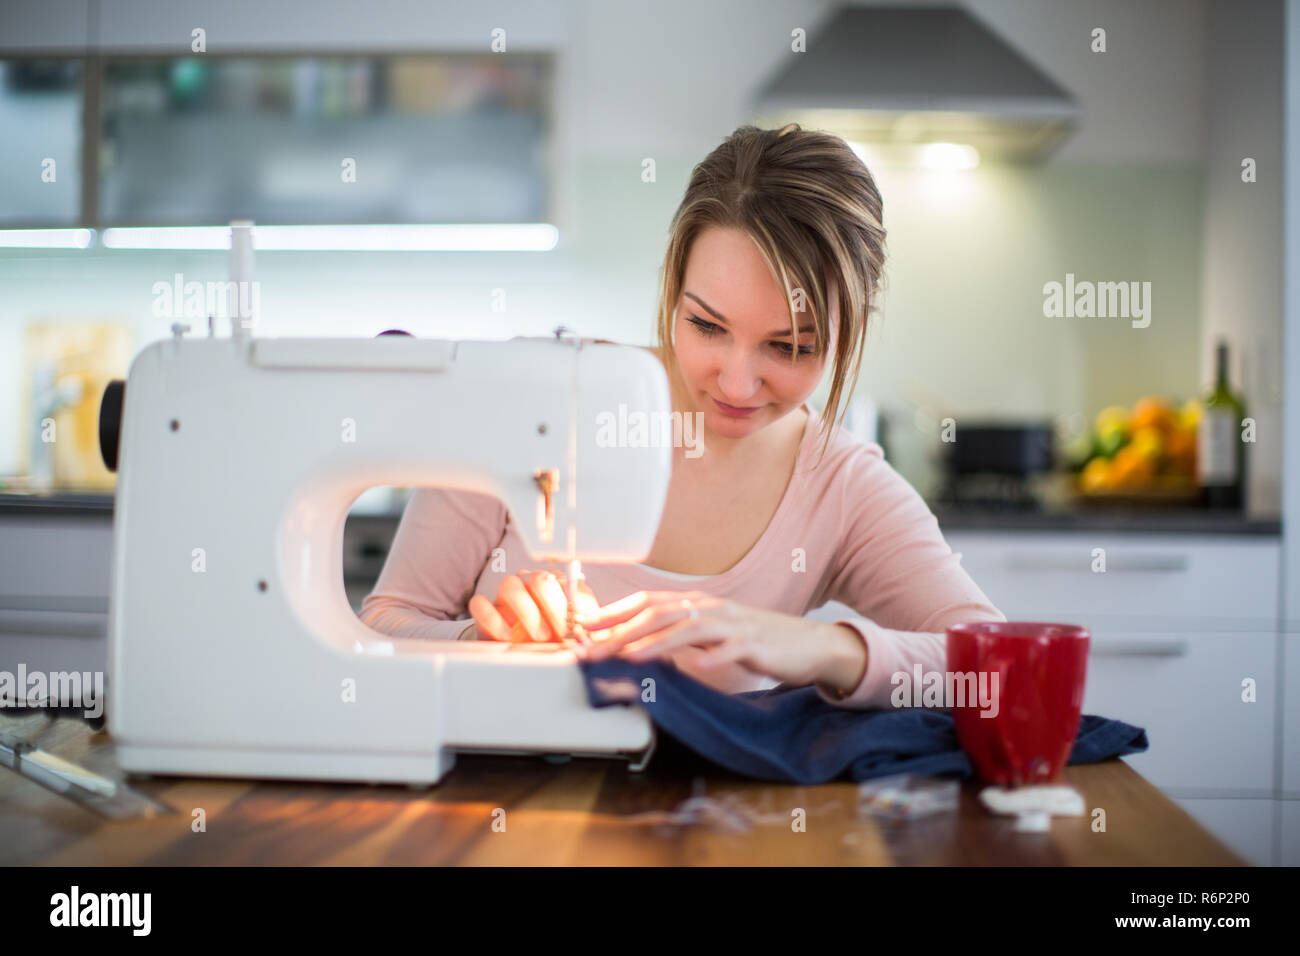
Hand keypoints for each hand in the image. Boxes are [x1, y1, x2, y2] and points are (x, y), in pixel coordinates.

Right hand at [467, 570, 599, 642]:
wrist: (532, 659)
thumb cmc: (560, 645)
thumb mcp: (581, 639)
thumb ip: (587, 631)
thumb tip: (587, 627)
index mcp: (558, 585)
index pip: (565, 579)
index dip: (573, 601)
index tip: (580, 625)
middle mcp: (531, 585)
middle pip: (538, 579)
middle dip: (552, 607)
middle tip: (561, 633)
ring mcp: (507, 598)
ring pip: (509, 585)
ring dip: (526, 611)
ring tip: (540, 637)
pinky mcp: (486, 613)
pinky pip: (480, 604)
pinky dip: (492, 619)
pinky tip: (507, 637)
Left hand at [578, 590, 868, 691]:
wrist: (811, 646)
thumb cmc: (758, 642)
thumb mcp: (714, 635)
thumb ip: (681, 636)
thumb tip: (639, 643)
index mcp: (700, 605)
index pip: (649, 603)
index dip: (616, 612)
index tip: (585, 625)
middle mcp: (713, 610)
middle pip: (660, 614)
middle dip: (622, 630)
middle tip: (593, 648)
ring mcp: (735, 626)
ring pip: (688, 629)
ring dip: (655, 643)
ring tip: (629, 655)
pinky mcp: (757, 646)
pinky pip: (732, 650)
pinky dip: (713, 657)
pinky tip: (697, 666)